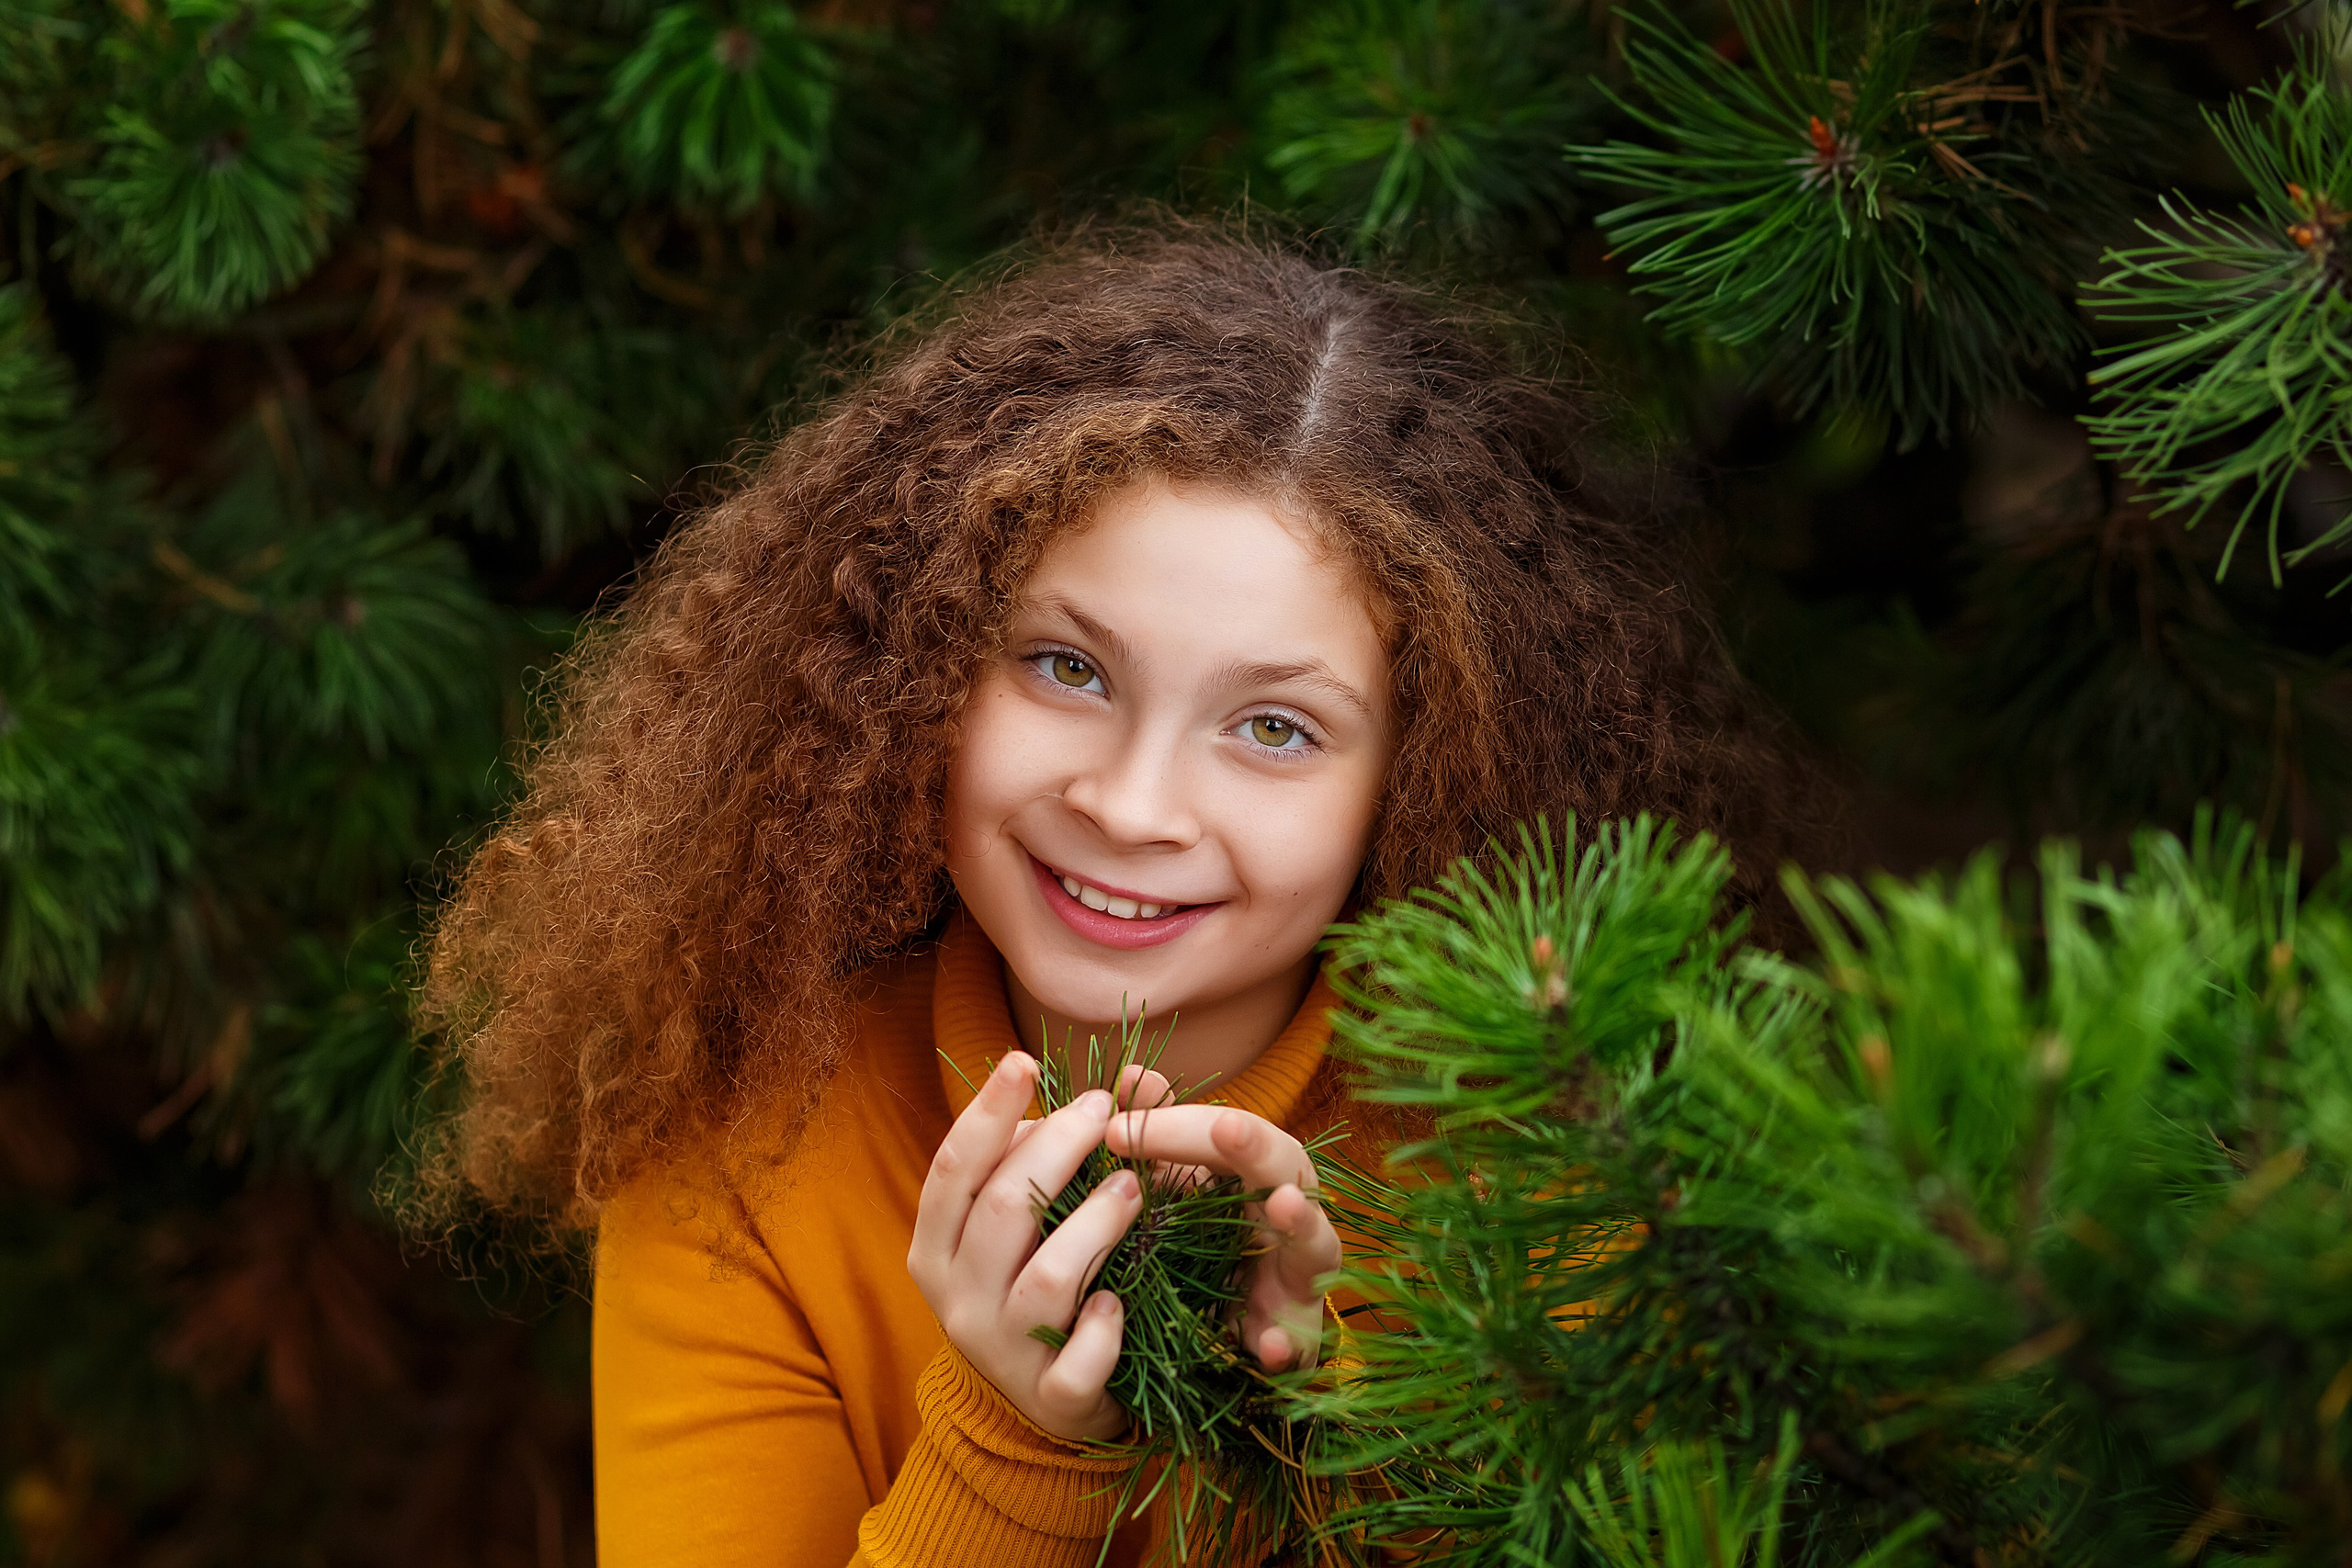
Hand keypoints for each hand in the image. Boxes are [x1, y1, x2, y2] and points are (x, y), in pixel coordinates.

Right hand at [907, 1053, 1169, 1441]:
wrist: (1040, 1404)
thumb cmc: (1037, 1279)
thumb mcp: (1036, 1216)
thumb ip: (1071, 1147)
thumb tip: (1138, 1077)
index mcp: (937, 1246)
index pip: (953, 1168)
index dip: (987, 1111)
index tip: (1024, 1060)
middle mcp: (958, 1297)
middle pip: (1002, 1209)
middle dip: (1057, 1150)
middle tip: (1103, 1113)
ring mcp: (1002, 1351)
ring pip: (1047, 1277)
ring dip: (1094, 1224)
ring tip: (1131, 1187)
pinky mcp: (1051, 1397)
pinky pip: (1077, 1361)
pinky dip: (1102, 1329)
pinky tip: (1119, 1302)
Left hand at [1103, 1103, 1338, 1371]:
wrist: (1232, 1332)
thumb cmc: (1206, 1240)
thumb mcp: (1178, 1188)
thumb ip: (1160, 1135)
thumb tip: (1132, 1075)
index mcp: (1260, 1171)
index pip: (1228, 1129)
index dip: (1180, 1123)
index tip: (1115, 1128)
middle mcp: (1291, 1214)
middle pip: (1283, 1168)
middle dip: (1255, 1147)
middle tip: (1227, 1127)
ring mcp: (1300, 1277)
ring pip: (1318, 1243)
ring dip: (1302, 1224)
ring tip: (1280, 1206)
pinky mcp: (1297, 1339)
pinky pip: (1300, 1342)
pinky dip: (1288, 1342)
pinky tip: (1268, 1344)